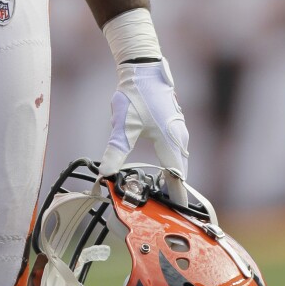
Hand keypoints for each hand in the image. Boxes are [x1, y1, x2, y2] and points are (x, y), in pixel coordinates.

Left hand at [98, 55, 188, 205]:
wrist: (143, 68)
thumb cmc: (136, 94)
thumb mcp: (123, 125)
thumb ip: (115, 151)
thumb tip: (105, 173)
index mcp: (171, 143)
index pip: (177, 179)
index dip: (176, 199)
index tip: (177, 217)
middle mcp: (179, 139)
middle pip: (180, 173)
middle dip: (174, 192)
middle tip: (167, 211)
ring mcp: (178, 131)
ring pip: (179, 162)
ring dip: (173, 179)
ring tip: (164, 196)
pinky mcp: (173, 125)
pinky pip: (176, 152)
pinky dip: (172, 165)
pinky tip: (163, 172)